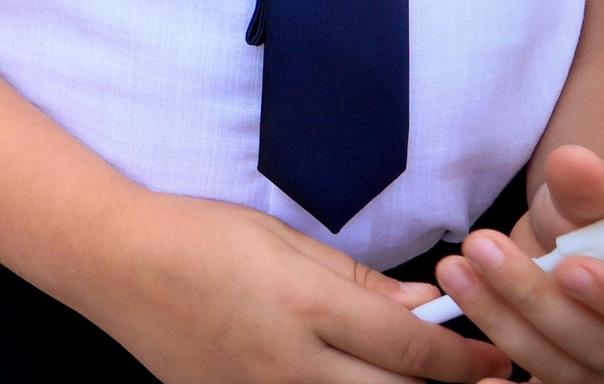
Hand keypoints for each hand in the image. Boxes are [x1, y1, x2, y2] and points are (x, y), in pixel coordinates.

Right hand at [72, 189, 504, 383]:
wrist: (112, 262)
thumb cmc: (195, 234)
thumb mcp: (281, 237)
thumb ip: (357, 277)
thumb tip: (424, 305)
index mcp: (306, 305)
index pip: (412, 350)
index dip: (464, 358)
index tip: (491, 355)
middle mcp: (290, 362)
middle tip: (475, 377)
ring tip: (412, 380)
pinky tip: (348, 381)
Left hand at [432, 146, 603, 381]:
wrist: (563, 253)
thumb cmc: (582, 228)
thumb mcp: (582, 204)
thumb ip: (582, 191)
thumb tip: (573, 161)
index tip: (568, 266)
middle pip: (600, 346)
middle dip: (537, 299)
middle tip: (482, 248)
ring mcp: (599, 371)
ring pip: (560, 367)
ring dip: (500, 319)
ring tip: (453, 269)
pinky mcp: (561, 377)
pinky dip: (497, 375)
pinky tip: (465, 360)